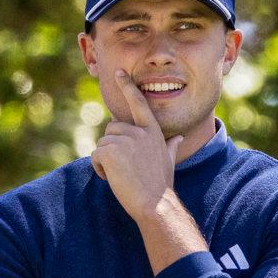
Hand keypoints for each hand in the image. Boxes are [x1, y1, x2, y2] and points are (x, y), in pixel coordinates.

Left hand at [91, 70, 184, 220]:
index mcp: (152, 131)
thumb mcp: (169, 161)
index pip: (138, 103)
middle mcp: (139, 131)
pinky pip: (96, 155)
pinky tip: (112, 179)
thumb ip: (171, 146)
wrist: (155, 204)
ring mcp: (125, 140)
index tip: (118, 73)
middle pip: (112, 129)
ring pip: (102, 143)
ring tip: (121, 175)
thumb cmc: (161, 185)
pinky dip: (99, 168)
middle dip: (112, 147)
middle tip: (124, 168)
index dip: (127, 87)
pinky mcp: (111, 152)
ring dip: (105, 160)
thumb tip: (181, 137)